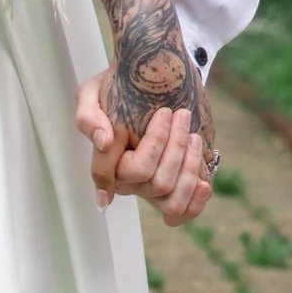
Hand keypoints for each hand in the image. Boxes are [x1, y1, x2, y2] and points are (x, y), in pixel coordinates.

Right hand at [76, 72, 213, 223]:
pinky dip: (196, 201)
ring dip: (188, 166)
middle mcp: (131, 181)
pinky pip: (184, 211)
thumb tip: (103, 142)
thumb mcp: (91, 93)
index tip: (164, 114)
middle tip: (178, 114)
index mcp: (110, 163)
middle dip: (173, 146)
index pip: (119, 173)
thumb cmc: (117, 89)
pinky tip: (204, 183)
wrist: (151, 81)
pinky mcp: (176, 186)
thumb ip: (87, 116)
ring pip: (171, 198)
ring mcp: (154, 185)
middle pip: (155, 182)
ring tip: (192, 136)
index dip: (144, 150)